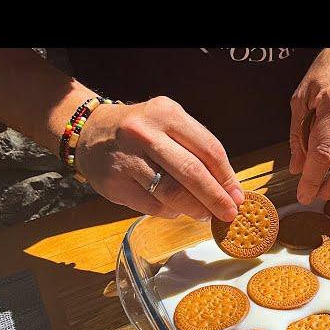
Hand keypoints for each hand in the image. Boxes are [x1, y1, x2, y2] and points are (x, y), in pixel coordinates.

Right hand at [76, 96, 243, 221]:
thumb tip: (229, 189)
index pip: (208, 149)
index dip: (227, 177)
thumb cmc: (143, 132)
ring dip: (196, 209)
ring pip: (172, 192)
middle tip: (229, 214)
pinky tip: (178, 210)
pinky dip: (171, 211)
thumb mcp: (170, 126)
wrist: (91, 132)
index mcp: (167, 114)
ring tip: (207, 216)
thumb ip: (198, 151)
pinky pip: (153, 206)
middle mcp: (145, 133)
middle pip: (192, 172)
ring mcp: (127, 158)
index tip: (239, 196)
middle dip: (216, 197)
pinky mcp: (115, 183)